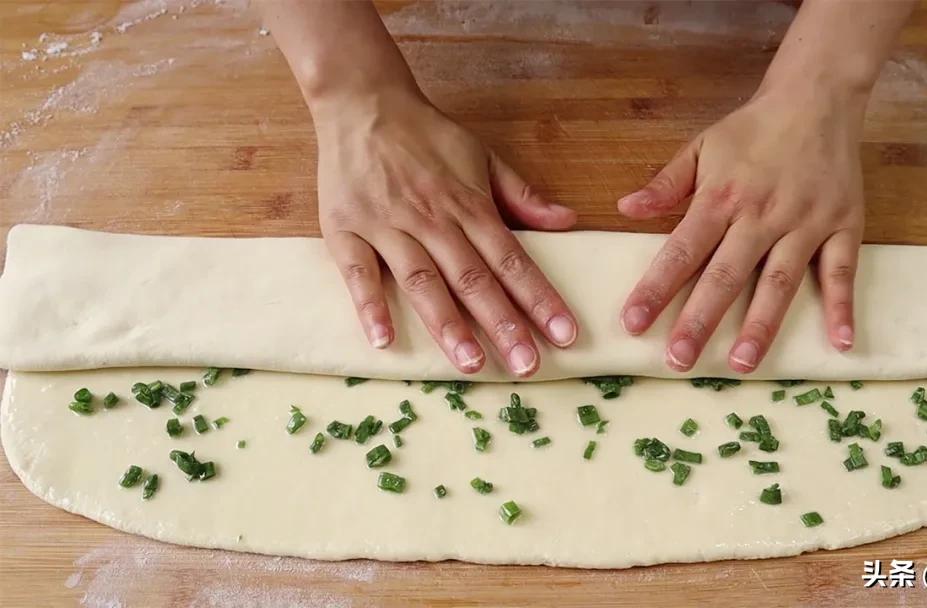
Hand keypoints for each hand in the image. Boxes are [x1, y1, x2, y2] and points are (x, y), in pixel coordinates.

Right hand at [315, 90, 578, 376]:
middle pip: (474, 279)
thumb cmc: (426, 135)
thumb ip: (522, 194)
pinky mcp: (345, 230)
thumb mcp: (482, 155)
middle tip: (527, 366)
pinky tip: (383, 342)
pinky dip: (369, 306)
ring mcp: (387, 226)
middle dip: (504, 324)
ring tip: (470, 365)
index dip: (540, 299)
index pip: (513, 259)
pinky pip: (358, 273)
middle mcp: (433, 220)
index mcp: (469, 205)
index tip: (565, 334)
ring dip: (447, 325)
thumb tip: (568, 221)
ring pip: (423, 281)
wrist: (363, 102)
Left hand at [618, 86, 865, 372]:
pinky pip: (843, 271)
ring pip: (780, 281)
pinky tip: (839, 343)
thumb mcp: (701, 146)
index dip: (656, 287)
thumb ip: (666, 183)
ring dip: (762, 324)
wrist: (817, 97)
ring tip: (741, 364)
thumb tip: (625, 208)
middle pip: (726, 275)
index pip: (682, 250)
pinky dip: (843, 306)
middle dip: (700, 320)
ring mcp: (805, 222)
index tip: (633, 323)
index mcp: (721, 197)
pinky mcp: (843, 225)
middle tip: (678, 361)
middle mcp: (762, 214)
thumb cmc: (753, 129)